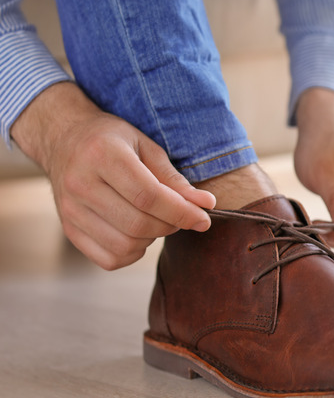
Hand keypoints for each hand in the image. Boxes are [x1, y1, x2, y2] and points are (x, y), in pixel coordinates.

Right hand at [10, 82, 215, 269]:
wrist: (64, 138)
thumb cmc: (112, 140)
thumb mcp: (146, 146)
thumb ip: (175, 179)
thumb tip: (206, 205)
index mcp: (102, 155)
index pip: (149, 196)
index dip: (181, 212)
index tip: (204, 218)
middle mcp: (80, 184)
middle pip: (138, 224)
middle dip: (170, 225)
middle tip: (178, 214)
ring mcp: (69, 210)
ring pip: (125, 245)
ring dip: (152, 239)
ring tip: (155, 219)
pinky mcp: (68, 229)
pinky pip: (109, 259)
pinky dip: (133, 253)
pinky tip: (137, 234)